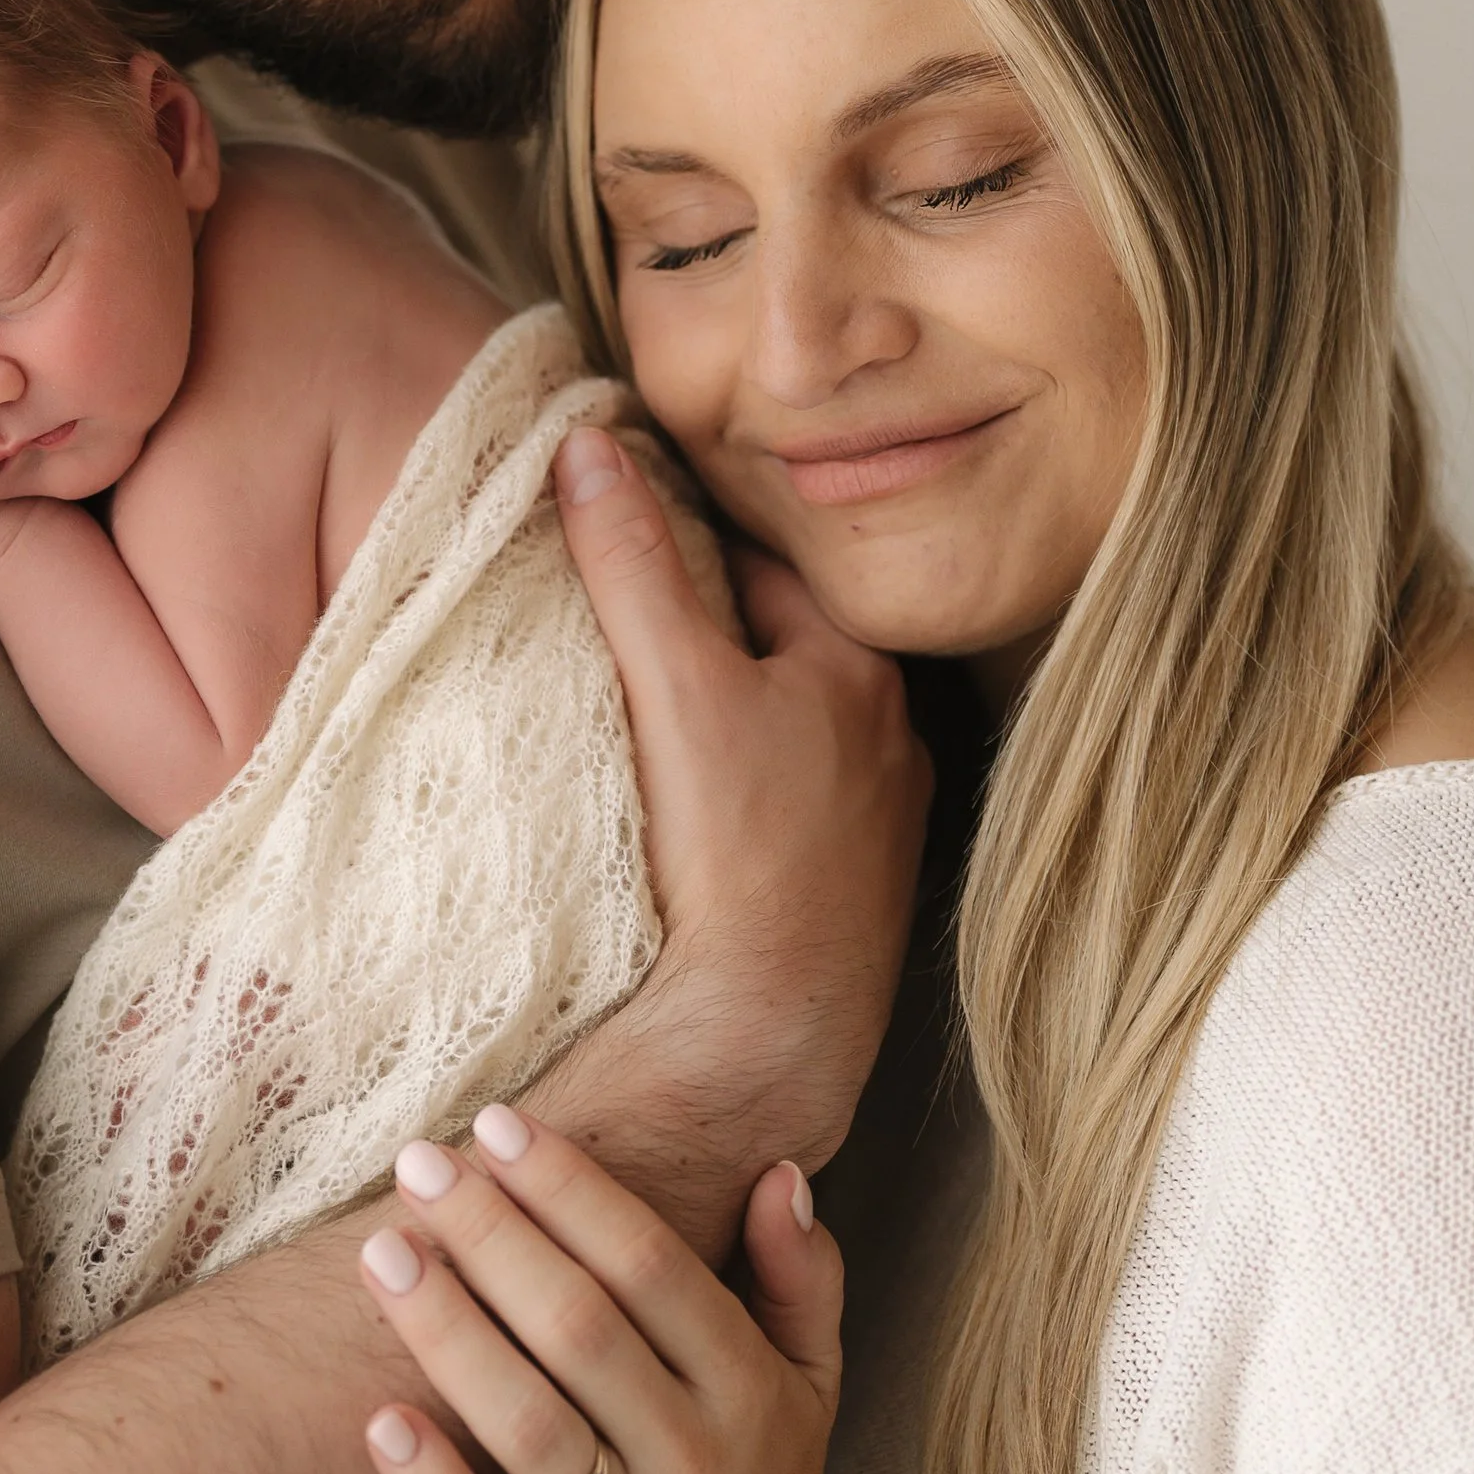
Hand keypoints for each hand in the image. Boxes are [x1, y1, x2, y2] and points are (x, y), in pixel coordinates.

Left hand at [358, 1105, 840, 1473]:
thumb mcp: (812, 1382)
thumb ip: (801, 1277)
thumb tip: (778, 1174)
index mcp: (745, 1388)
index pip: (650, 1268)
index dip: (572, 1190)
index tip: (497, 1126)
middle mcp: (692, 1459)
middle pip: (579, 1330)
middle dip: (494, 1236)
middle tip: (419, 1165)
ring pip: (532, 1427)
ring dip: (452, 1335)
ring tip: (384, 1256)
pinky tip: (378, 1422)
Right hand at [550, 424, 927, 1181]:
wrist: (769, 1029)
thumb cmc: (735, 852)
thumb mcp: (671, 685)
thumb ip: (630, 563)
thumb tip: (586, 445)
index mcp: (859, 670)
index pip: (761, 571)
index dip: (684, 552)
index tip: (618, 550)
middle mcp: (887, 740)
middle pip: (776, 652)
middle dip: (707, 637)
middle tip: (616, 635)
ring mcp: (875, 825)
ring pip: (785, 735)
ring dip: (728, 722)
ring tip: (643, 723)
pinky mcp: (852, 896)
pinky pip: (789, 811)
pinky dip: (743, 798)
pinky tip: (690, 817)